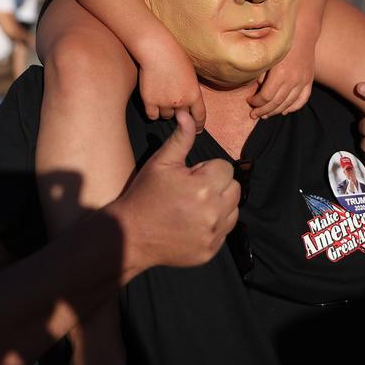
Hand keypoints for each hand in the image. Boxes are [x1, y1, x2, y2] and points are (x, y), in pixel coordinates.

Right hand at [117, 110, 239, 270]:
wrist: (131, 235)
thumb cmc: (146, 194)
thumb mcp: (161, 162)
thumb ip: (181, 138)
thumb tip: (187, 114)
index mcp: (204, 187)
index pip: (225, 167)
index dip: (206, 169)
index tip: (189, 176)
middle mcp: (213, 212)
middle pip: (234, 188)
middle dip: (217, 185)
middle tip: (192, 190)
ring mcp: (213, 235)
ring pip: (233, 210)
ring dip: (220, 205)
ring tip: (194, 206)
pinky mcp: (210, 251)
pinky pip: (225, 231)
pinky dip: (215, 225)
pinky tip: (192, 223)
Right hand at [138, 39, 205, 132]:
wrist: (157, 51)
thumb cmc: (175, 57)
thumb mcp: (191, 74)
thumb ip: (191, 90)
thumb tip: (190, 102)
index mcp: (194, 94)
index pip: (199, 117)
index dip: (198, 125)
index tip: (197, 129)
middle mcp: (180, 102)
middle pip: (182, 118)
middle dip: (181, 116)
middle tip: (177, 110)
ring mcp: (164, 103)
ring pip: (166, 116)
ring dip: (165, 111)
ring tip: (162, 96)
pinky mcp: (150, 101)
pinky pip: (152, 115)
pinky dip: (153, 111)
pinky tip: (153, 102)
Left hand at [247, 42, 313, 118]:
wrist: (302, 33)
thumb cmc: (281, 43)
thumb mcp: (267, 56)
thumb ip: (260, 73)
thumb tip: (255, 89)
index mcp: (280, 73)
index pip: (266, 97)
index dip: (256, 102)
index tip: (249, 101)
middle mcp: (293, 79)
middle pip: (276, 103)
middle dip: (263, 110)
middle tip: (254, 114)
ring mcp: (303, 81)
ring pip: (289, 104)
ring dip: (276, 111)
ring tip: (266, 114)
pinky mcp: (309, 80)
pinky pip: (302, 100)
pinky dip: (293, 107)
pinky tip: (284, 110)